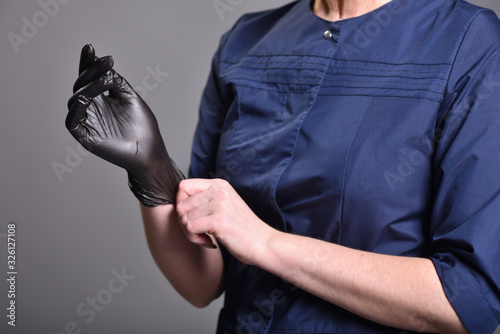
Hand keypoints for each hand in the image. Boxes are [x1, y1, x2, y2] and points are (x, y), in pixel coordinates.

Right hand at [66, 45, 183, 205]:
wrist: (150, 150)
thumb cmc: (143, 127)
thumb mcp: (130, 97)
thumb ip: (116, 81)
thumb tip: (103, 65)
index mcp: (102, 99)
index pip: (91, 78)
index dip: (88, 63)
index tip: (90, 47)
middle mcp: (93, 109)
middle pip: (82, 85)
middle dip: (90, 71)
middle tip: (102, 61)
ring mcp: (88, 121)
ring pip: (76, 100)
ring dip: (88, 87)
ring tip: (104, 80)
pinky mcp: (85, 136)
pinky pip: (72, 120)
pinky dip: (77, 108)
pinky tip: (87, 97)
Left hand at [176, 178, 275, 262]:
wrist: (263, 243)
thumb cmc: (242, 229)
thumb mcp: (224, 205)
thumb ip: (204, 200)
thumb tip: (177, 204)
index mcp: (219, 184)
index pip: (183, 187)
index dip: (181, 205)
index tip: (193, 218)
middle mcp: (218, 190)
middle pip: (180, 205)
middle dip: (184, 223)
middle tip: (199, 232)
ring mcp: (219, 204)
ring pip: (184, 219)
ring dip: (191, 234)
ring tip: (206, 237)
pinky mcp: (219, 220)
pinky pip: (190, 228)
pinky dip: (196, 239)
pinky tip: (210, 242)